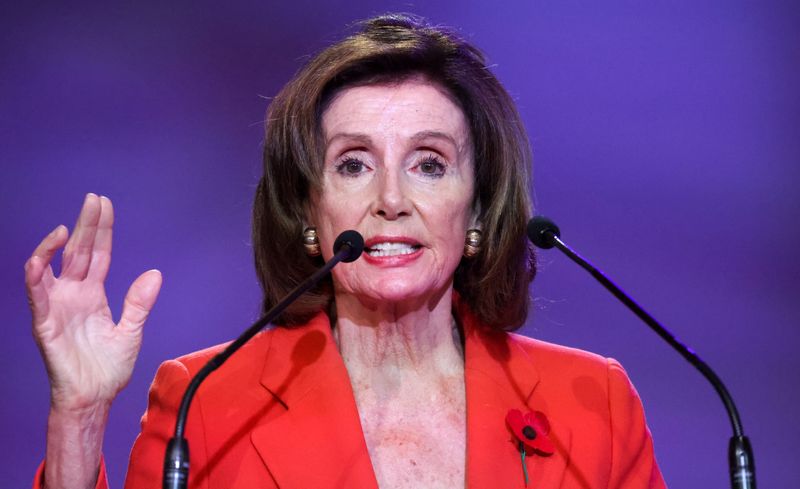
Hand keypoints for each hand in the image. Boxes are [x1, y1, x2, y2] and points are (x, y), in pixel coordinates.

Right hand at [25, 193, 161, 412]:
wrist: (94, 397)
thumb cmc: (108, 368)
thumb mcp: (131, 331)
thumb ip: (139, 303)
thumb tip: (154, 273)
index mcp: (93, 294)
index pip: (99, 254)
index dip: (102, 231)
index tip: (106, 206)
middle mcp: (73, 295)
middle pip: (79, 252)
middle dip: (86, 226)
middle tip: (93, 199)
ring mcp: (58, 307)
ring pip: (52, 267)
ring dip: (56, 245)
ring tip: (69, 226)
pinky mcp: (44, 323)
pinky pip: (37, 296)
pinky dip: (36, 276)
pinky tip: (41, 259)